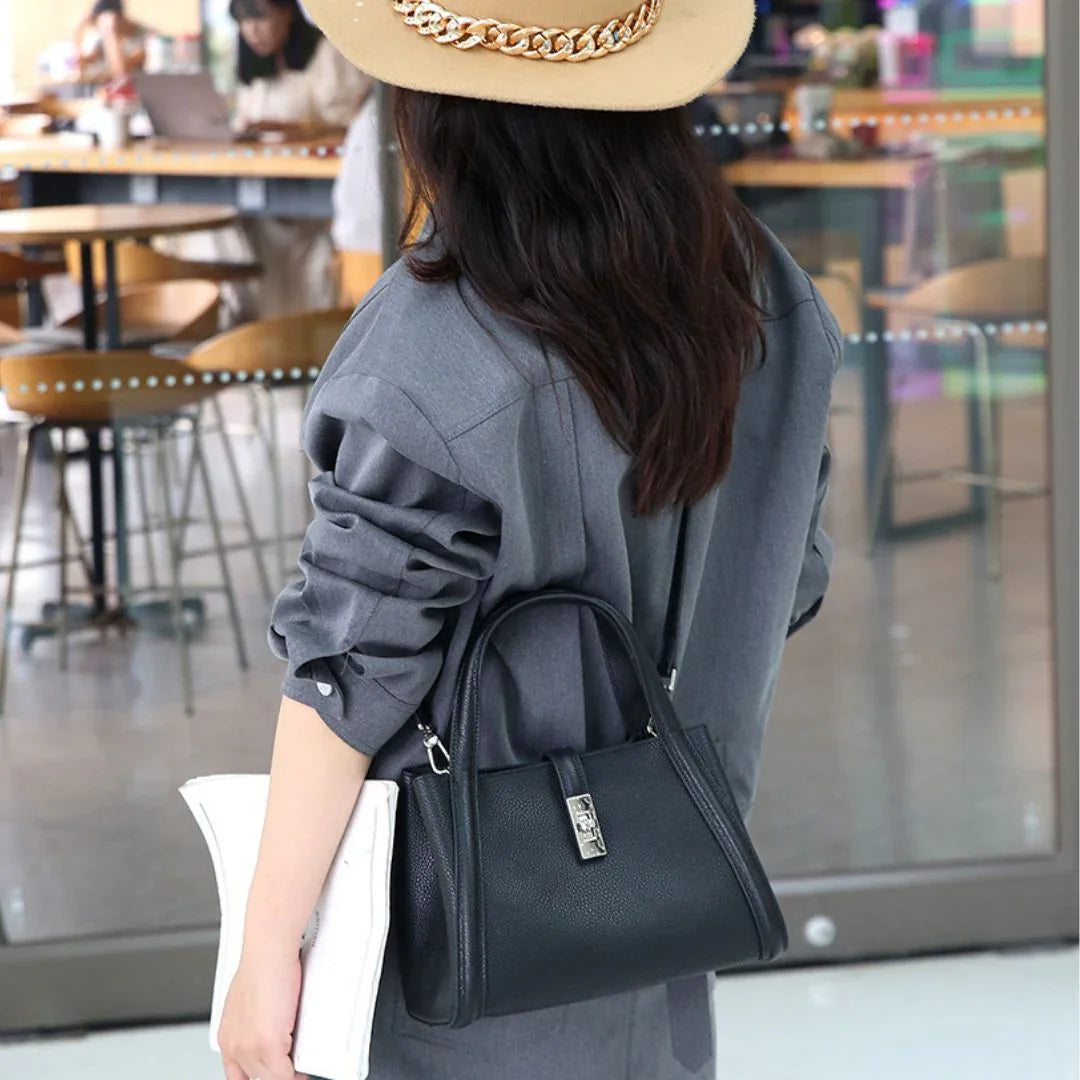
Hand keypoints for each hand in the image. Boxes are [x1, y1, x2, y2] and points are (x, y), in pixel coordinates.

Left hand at [219, 948, 302, 1079]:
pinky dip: (299, 1072)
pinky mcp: (268, 1045)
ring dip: (290, 1072)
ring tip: (303, 1060)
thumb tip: (279, 1027)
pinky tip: (305, 1062)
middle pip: (258, 1077)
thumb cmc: (266, 964)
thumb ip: (262, 1021)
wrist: (269, 951)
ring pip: (272, 1078)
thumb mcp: (256, 999)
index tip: (276, 1071)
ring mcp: (249, 1048)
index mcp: (229, 1037)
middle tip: (294, 1064)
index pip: (240, 1073)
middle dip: (278, 1072)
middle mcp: (235, 1046)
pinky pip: (286, 1076)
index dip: (260, 1074)